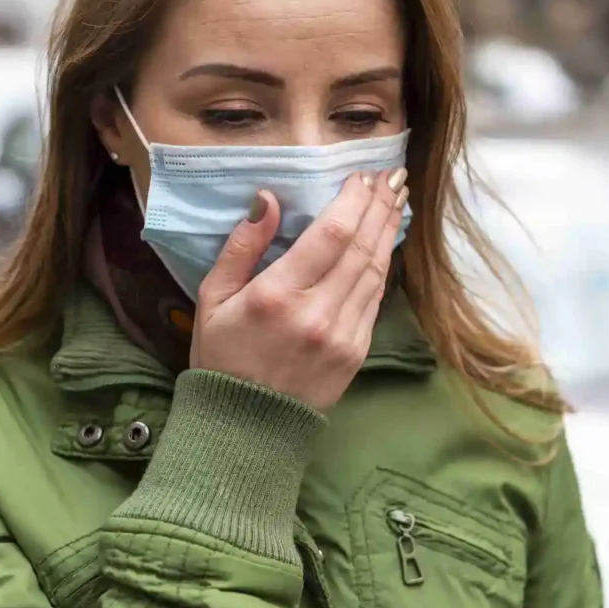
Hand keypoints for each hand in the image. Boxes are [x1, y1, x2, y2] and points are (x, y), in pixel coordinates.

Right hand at [190, 169, 408, 411]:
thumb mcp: (212, 299)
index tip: (362, 176)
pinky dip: (383, 264)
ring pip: (375, 270)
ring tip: (396, 199)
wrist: (246, 431)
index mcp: (278, 295)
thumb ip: (241, 247)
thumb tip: (268, 198)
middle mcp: (318, 312)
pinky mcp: (357, 352)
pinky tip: (386, 242)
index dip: (353, 200)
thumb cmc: (221, 358)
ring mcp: (343, 335)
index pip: (331, 233)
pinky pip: (375, 298)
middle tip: (393, 176)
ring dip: (388, 230)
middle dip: (380, 206)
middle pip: (362, 246)